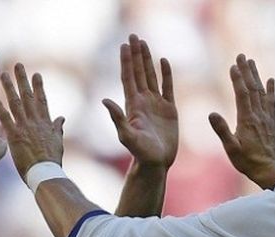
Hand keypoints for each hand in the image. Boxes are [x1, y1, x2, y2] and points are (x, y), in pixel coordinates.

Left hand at [0, 64, 64, 179]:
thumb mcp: (57, 142)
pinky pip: (5, 119)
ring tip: (2, 74)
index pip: (42, 100)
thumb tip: (61, 118)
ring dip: (8, 88)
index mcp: (46, 123)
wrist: (45, 173)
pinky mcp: (15, 136)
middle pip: (28, 96)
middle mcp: (35, 121)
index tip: (36, 74)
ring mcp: (25, 127)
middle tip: (17, 65)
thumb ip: (57, 128)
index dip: (38, 86)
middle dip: (22, 80)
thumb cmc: (51, 161)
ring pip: (16, 103)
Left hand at [103, 34, 177, 169]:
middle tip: (133, 36)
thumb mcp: (126, 136)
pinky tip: (163, 61)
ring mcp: (156, 104)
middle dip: (136, 54)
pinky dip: (166, 74)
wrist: (156, 163)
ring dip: (148, 60)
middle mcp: (143, 101)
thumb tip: (105, 100)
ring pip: (151, 76)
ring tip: (144, 43)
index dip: (126, 61)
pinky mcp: (169, 110)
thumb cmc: (140, 153)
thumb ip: (117, 118)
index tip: (124, 44)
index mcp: (132, 105)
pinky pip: (167, 87)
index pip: (128, 77)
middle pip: (139, 72)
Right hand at [209, 55, 274, 189]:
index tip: (233, 65)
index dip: (238, 79)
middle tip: (242, 56)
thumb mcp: (230, 148)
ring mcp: (266, 118)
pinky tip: (270, 80)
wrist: (268, 170)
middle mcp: (258, 115)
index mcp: (247, 120)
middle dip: (246, 71)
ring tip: (252, 62)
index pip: (242, 94)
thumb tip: (211, 114)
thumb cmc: (246, 161)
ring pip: (261, 92)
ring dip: (256, 76)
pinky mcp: (271, 122)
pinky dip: (271, 90)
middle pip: (252, 88)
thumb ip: (222, 130)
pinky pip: (271, 102)